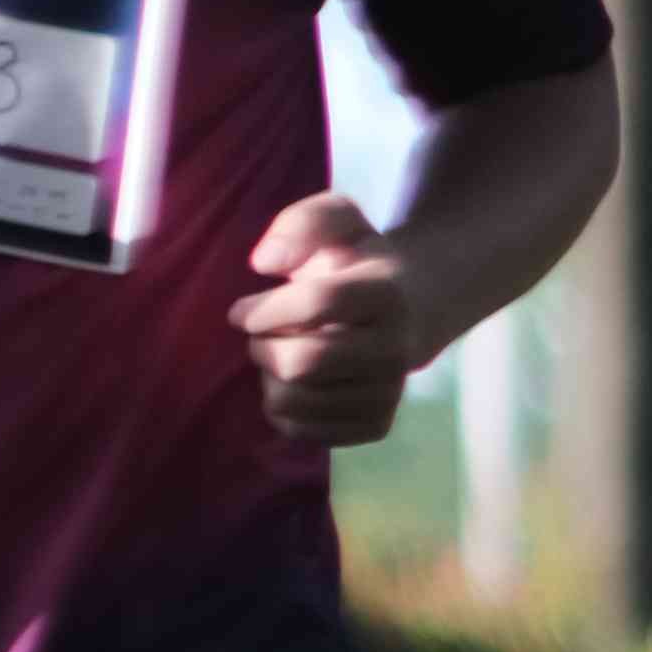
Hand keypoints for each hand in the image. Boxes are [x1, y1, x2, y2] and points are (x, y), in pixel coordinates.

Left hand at [232, 191, 419, 442]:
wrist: (412, 311)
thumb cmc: (360, 261)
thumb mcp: (339, 220)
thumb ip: (301, 223)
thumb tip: (263, 264)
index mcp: (387, 295)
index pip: (317, 306)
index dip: (266, 310)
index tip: (239, 312)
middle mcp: (395, 350)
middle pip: (303, 362)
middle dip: (263, 348)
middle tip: (259, 336)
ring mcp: (389, 394)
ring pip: (296, 401)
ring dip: (270, 378)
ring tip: (279, 355)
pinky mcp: (376, 426)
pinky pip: (303, 431)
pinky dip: (282, 408)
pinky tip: (292, 384)